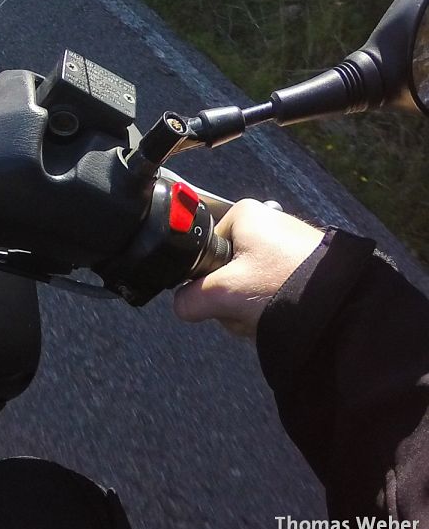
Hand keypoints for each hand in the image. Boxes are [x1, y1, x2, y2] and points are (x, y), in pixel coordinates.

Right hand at [172, 199, 325, 337]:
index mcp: (245, 214)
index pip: (206, 248)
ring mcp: (291, 242)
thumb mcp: (224, 293)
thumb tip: (183, 305)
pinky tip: (287, 313)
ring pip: (252, 279)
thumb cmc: (284, 284)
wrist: (344, 304)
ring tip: (269, 313)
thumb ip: (190, 299)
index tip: (222, 294)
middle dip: (234, 296)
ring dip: (254, 304)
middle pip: (229, 266)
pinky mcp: (310, 264)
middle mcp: (268, 221)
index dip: (208, 278)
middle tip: (247, 308)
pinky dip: (277, 302)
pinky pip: (277, 285)